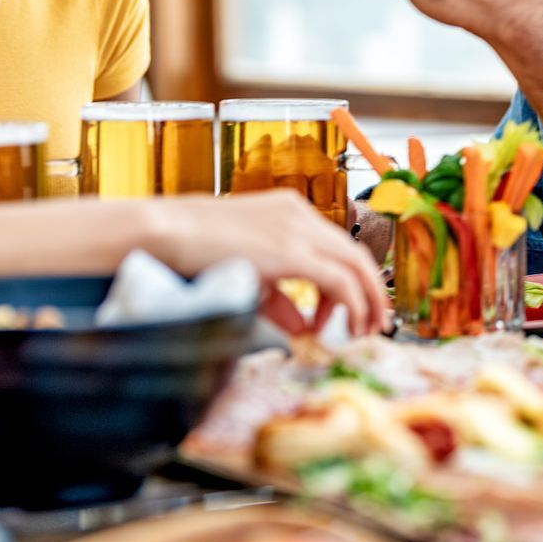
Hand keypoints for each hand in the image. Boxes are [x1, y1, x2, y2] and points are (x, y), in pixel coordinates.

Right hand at [145, 192, 390, 336]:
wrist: (166, 232)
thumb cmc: (194, 250)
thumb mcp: (247, 275)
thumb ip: (279, 300)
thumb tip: (304, 327)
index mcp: (290, 211)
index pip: (335, 246)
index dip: (349, 281)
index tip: (341, 313)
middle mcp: (300, 215)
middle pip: (355, 253)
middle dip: (371, 291)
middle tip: (377, 323)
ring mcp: (298, 230)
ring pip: (355, 264)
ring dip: (366, 300)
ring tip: (364, 330)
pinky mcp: (291, 251)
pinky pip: (338, 280)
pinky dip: (350, 304)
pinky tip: (344, 326)